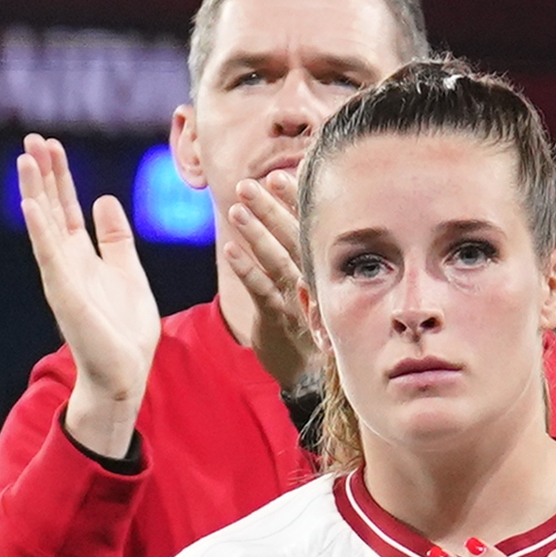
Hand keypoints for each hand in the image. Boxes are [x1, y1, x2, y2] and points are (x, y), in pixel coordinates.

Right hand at [12, 135, 164, 455]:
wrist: (125, 373)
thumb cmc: (125, 329)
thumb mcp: (128, 271)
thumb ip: (115, 238)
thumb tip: (104, 199)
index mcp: (81, 256)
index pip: (65, 206)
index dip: (59, 176)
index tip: (52, 145)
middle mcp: (66, 262)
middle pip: (49, 208)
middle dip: (42, 174)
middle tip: (32, 138)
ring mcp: (62, 278)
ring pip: (44, 226)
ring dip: (33, 192)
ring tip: (25, 160)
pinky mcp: (65, 297)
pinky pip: (50, 258)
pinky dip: (40, 232)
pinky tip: (31, 207)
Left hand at [217, 165, 318, 393]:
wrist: (313, 380)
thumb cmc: (312, 329)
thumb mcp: (314, 291)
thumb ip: (304, 254)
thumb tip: (291, 217)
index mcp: (324, 269)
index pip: (309, 229)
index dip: (295, 203)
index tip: (280, 177)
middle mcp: (314, 281)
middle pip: (292, 238)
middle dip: (271, 210)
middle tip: (249, 185)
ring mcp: (297, 301)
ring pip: (276, 260)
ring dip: (256, 233)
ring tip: (235, 209)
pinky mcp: (278, 320)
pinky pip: (261, 290)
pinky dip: (246, 269)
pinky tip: (231, 249)